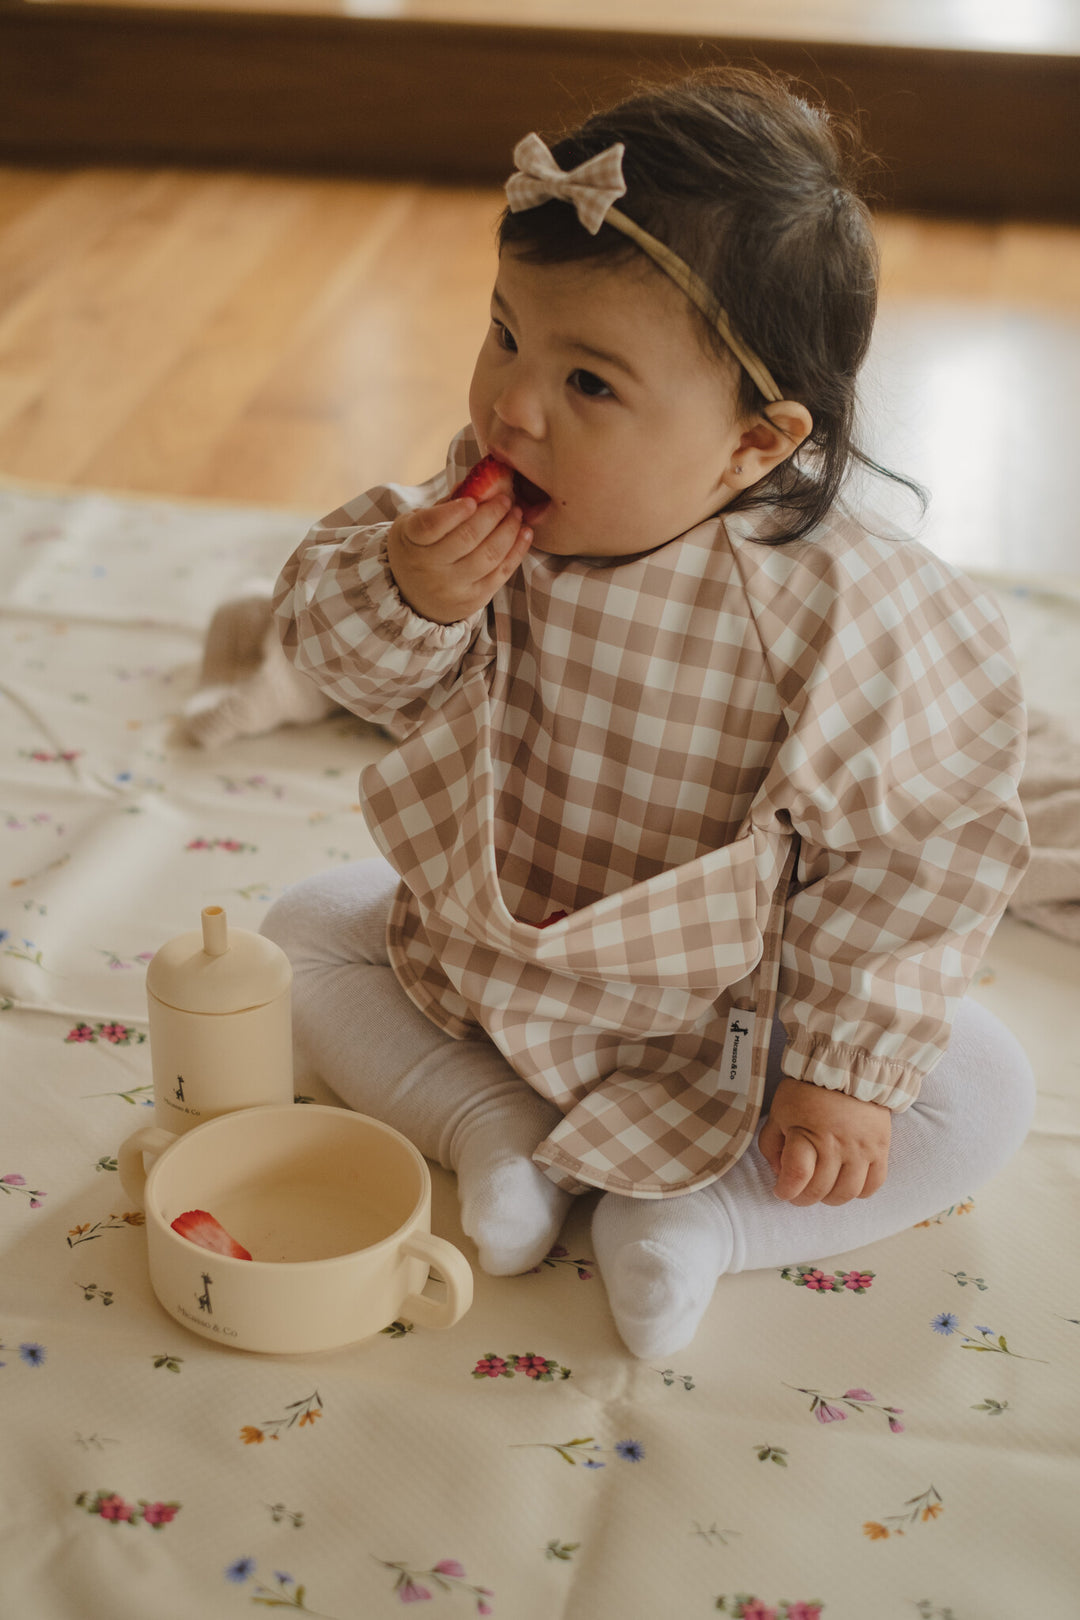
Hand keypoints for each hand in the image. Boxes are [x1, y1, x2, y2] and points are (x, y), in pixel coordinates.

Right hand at [386, 492, 531, 624]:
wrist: (413, 596)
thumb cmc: (418, 549)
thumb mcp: (415, 523)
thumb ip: (444, 505)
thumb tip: (477, 482)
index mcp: (411, 540)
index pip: (430, 525)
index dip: (454, 512)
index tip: (473, 500)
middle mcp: (429, 567)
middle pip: (467, 538)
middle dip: (493, 514)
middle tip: (506, 500)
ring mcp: (452, 587)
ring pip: (489, 555)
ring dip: (509, 530)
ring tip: (516, 514)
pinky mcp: (473, 599)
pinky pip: (501, 573)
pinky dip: (517, 551)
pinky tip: (525, 534)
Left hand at [758, 1076, 890, 1205]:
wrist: (847, 1069)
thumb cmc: (808, 1090)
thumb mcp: (779, 1112)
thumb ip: (772, 1144)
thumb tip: (779, 1173)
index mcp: (806, 1133)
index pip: (796, 1176)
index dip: (785, 1191)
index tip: (780, 1190)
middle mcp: (835, 1145)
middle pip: (819, 1190)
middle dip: (803, 1198)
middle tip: (798, 1193)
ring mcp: (860, 1150)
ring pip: (846, 1193)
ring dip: (830, 1198)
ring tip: (822, 1190)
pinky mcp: (880, 1149)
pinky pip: (873, 1185)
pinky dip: (859, 1192)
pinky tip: (846, 1183)